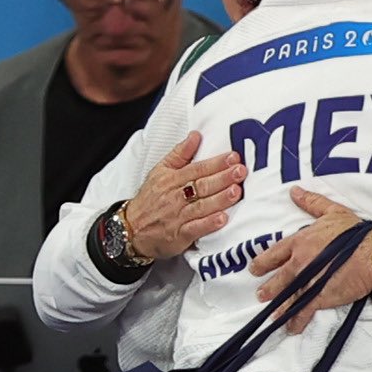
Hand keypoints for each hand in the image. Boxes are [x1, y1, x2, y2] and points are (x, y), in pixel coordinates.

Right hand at [123, 131, 246, 260]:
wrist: (130, 229)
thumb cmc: (150, 199)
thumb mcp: (160, 171)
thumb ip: (179, 154)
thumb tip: (196, 135)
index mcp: (171, 179)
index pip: (197, 169)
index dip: (216, 163)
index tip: (234, 157)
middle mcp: (175, 196)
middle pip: (202, 185)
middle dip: (223, 178)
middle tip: (241, 171)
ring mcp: (177, 217)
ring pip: (201, 206)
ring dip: (220, 199)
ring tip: (236, 191)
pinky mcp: (178, 236)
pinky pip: (195, 229)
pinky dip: (208, 224)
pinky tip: (223, 219)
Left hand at [249, 185, 371, 333]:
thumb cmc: (356, 233)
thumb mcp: (333, 212)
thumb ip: (312, 203)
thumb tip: (294, 192)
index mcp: (300, 241)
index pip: (274, 253)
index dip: (262, 262)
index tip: (255, 269)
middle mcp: (300, 262)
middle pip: (278, 279)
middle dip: (268, 289)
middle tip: (261, 295)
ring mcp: (308, 281)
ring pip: (287, 297)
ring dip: (279, 307)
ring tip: (273, 314)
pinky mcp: (320, 297)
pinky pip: (303, 312)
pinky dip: (297, 322)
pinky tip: (292, 328)